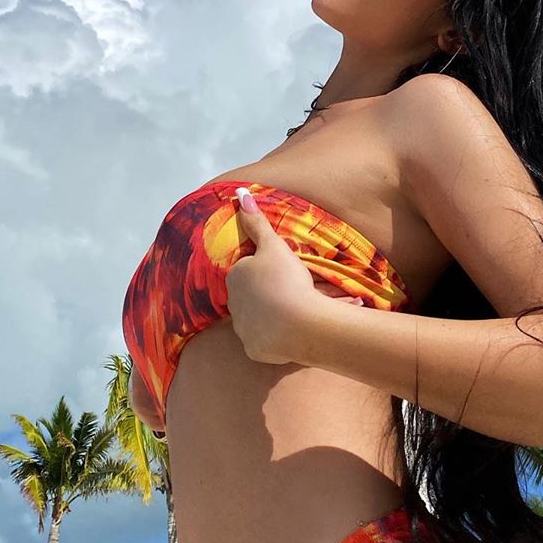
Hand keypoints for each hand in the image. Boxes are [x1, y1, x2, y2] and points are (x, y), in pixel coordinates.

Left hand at [227, 187, 361, 364]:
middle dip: (279, 292)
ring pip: (264, 318)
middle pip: (259, 294)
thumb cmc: (285, 279)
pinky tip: (298, 332)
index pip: (251, 269)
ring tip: (310, 310)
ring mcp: (243, 329)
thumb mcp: (274, 245)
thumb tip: (240, 193)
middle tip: (306, 291)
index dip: (272, 269)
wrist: (298, 323)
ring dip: (282, 314)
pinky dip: (281, 336)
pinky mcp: (255, 349)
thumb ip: (257, 222)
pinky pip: (268, 340)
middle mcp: (233, 304)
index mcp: (236, 277)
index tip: (291, 273)